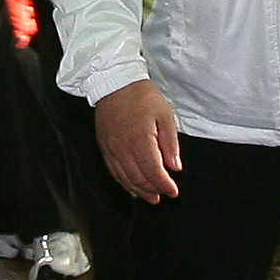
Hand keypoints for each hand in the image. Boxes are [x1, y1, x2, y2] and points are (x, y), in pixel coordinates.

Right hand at [95, 80, 183, 200]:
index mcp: (140, 140)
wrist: (114, 82)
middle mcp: (123, 149)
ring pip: (125, 178)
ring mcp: (111, 149)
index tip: (173, 192)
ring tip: (150, 197)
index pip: (153, 172)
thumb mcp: (165, 115)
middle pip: (138, 179)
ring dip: (139, 190)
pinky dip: (123, 183)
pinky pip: (113, 171)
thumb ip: (170, 144)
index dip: (164, 185)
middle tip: (163, 196)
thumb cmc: (142, 96)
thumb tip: (174, 167)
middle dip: (152, 190)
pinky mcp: (104, 147)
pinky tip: (131, 188)